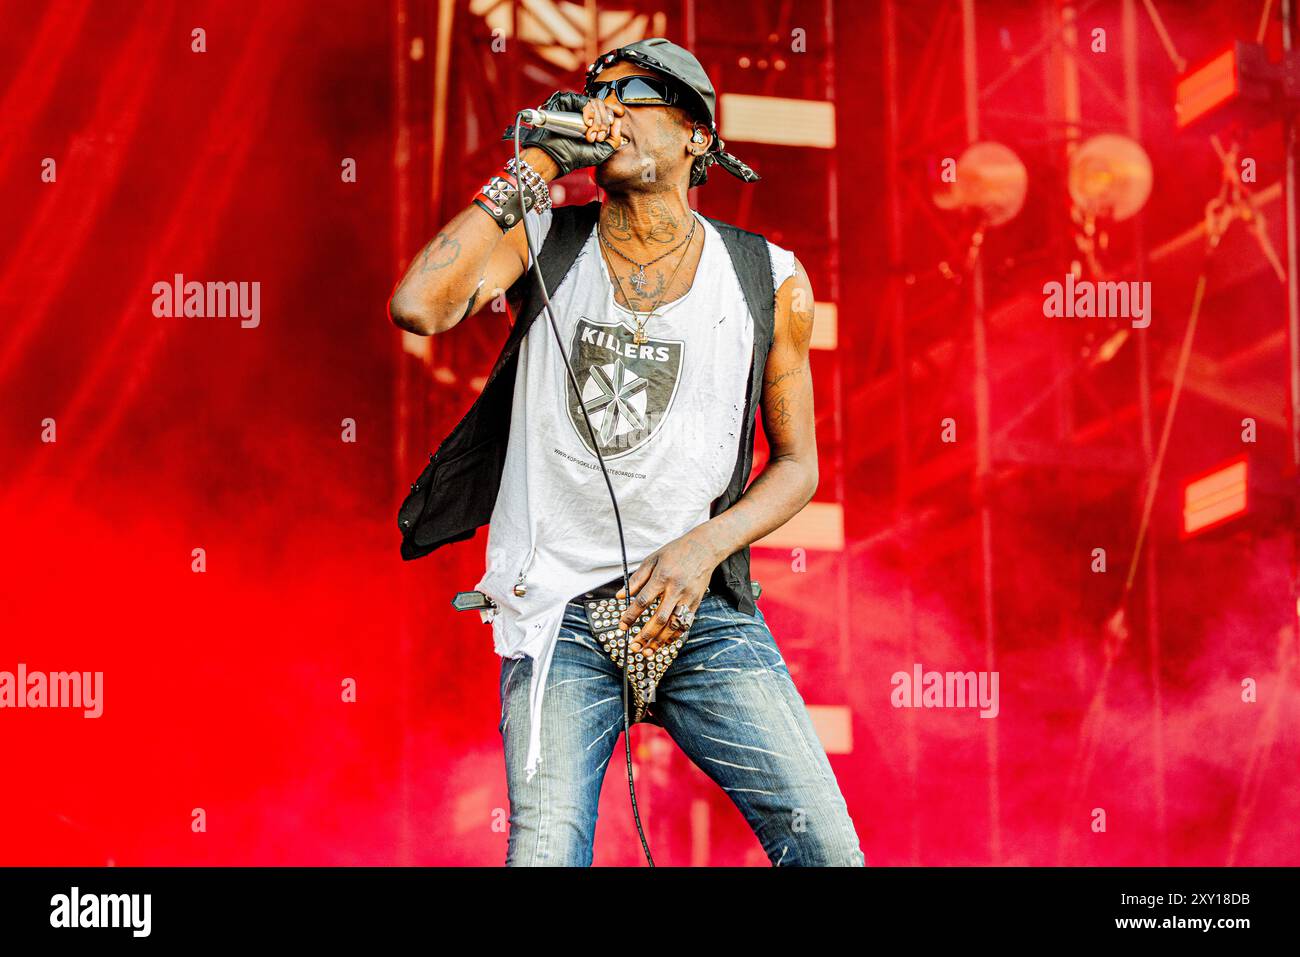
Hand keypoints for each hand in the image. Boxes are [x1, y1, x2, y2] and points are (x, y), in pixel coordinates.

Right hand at [509, 91, 624, 179]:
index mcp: (592, 122)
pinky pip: (583, 100)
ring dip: (597, 119)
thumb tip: (618, 122)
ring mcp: (574, 106)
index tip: (601, 137)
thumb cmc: (575, 156)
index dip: (609, 123)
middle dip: (602, 123)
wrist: (555, 157)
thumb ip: (614, 140)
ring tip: (588, 133)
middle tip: (594, 137)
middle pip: (603, 107)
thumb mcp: (601, 152)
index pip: (608, 112)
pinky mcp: (564, 102)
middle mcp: (584, 112)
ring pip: (595, 102)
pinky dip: (588, 110)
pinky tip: (586, 122)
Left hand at [615, 531, 720, 658]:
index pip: (642, 601)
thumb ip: (636, 579)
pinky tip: (664, 643)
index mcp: (662, 577)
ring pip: (673, 625)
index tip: (622, 626)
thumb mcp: (652, 560)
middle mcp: (675, 589)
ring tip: (647, 651)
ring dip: (659, 641)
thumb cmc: (676, 552)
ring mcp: (688, 597)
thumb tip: (620, 596)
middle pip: (659, 618)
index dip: (630, 616)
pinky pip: (685, 624)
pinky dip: (674, 636)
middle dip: (645, 635)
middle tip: (634, 646)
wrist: (704, 548)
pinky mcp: (696, 602)